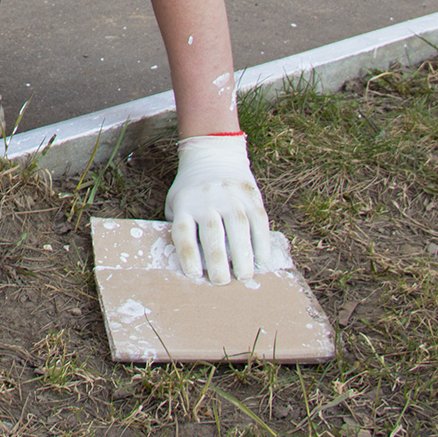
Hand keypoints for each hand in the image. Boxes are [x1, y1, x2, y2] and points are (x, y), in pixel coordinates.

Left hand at [165, 133, 272, 283]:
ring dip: (243, 256)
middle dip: (218, 261)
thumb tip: (186, 264)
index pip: (184, 233)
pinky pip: (259, 222)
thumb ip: (179, 227)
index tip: (195, 275)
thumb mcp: (175, 203)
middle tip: (222, 282)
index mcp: (185, 205)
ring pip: (239, 228)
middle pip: (212, 233)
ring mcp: (231, 196)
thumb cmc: (191, 190)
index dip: (189, 256)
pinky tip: (262, 260)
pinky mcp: (251, 196)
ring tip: (244, 276)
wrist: (213, 154)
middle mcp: (207, 200)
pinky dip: (262, 243)